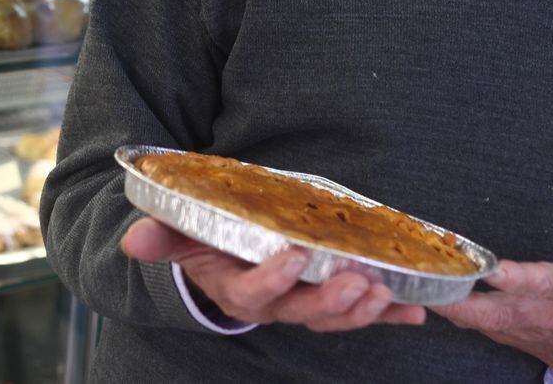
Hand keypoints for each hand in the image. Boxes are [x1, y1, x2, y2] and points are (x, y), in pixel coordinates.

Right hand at [121, 217, 425, 331]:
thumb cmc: (205, 243)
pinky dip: (392, 313)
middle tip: (355, 280)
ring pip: (335, 316)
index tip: (290, 257)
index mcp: (237, 291)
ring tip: (384, 291)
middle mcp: (274, 306)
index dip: (271, 281)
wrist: (224, 260)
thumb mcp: (180, 236)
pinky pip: (364, 312)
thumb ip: (162, 237)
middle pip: (303, 312)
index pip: (252, 294)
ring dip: (363, 308)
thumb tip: (134, 239)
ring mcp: (306, 305)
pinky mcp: (333, 300)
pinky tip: (417, 310)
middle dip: (331, 300)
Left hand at [434, 206, 552, 380]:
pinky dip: (447, 307)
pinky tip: (422, 286)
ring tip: (412, 278)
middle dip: (459, 298)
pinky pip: (469, 321)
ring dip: (444, 302)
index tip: (493, 269)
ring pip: (473, 319)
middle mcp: (534, 312)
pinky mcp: (500, 331)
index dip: (516, 279)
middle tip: (428, 278)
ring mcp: (514, 326)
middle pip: (491, 311)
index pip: (538, 285)